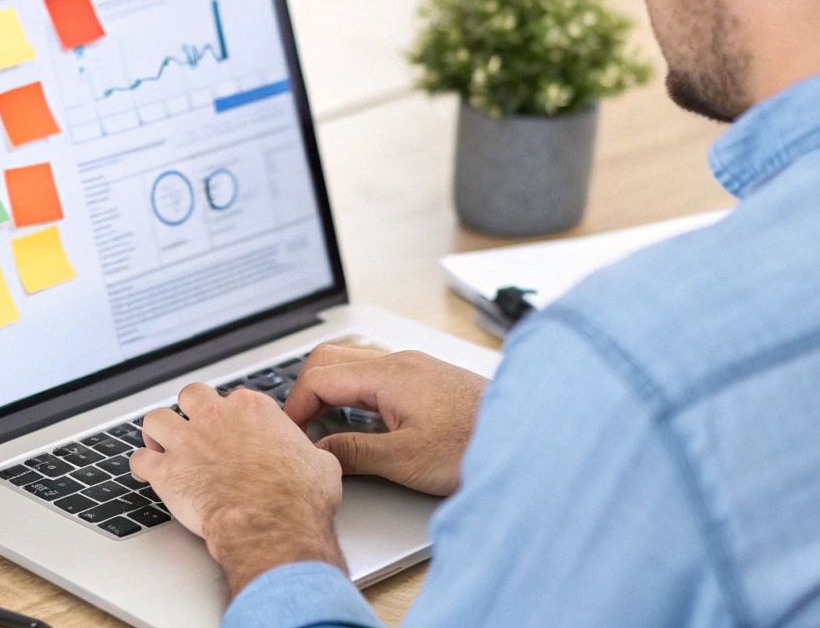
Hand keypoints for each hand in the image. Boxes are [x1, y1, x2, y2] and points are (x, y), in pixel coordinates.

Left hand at [131, 382, 345, 596]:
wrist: (271, 524)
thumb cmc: (298, 497)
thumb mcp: (320, 464)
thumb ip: (308, 453)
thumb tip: (313, 459)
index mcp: (253, 409)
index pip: (234, 399)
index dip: (232, 417)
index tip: (234, 431)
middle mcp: (216, 417)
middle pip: (191, 395)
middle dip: (191, 410)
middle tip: (195, 430)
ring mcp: (188, 441)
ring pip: (157, 419)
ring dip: (158, 433)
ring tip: (162, 445)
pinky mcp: (167, 471)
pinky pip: (139, 460)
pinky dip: (142, 467)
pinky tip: (148, 474)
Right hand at [283, 344, 487, 496]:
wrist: (529, 437)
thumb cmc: (474, 446)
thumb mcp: (404, 459)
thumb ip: (353, 452)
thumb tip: (318, 450)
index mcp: (388, 375)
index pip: (319, 377)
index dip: (296, 406)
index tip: (290, 435)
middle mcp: (400, 361)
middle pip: (331, 359)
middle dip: (307, 391)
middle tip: (301, 428)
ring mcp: (415, 367)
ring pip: (354, 363)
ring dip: (332, 389)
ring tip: (326, 426)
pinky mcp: (429, 378)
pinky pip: (376, 373)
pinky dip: (356, 391)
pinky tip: (363, 420)